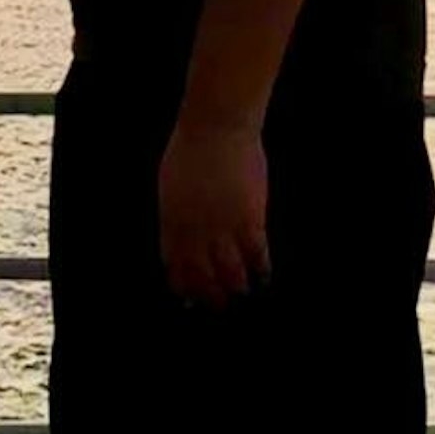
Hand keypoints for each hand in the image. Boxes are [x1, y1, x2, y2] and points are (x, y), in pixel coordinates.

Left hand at [158, 115, 269, 308]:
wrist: (216, 127)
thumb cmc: (191, 148)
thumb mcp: (170, 186)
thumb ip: (175, 215)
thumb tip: (178, 240)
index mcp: (172, 222)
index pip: (175, 266)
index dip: (184, 285)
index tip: (190, 299)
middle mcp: (195, 232)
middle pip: (202, 276)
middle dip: (211, 295)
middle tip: (220, 306)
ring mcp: (223, 228)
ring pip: (231, 273)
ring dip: (237, 286)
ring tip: (243, 291)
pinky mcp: (249, 220)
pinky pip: (257, 255)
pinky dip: (261, 269)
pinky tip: (264, 276)